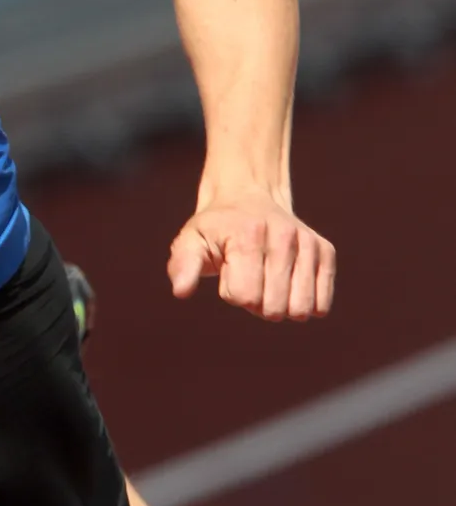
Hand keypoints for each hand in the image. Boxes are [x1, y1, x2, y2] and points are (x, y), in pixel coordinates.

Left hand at [167, 191, 334, 319]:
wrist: (248, 195)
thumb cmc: (216, 227)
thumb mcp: (191, 240)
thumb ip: (183, 266)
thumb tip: (180, 292)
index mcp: (248, 235)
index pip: (244, 297)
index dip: (232, 293)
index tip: (230, 271)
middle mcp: (283, 236)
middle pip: (272, 309)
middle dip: (256, 303)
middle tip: (250, 276)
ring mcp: (308, 243)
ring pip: (299, 310)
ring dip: (280, 306)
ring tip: (268, 280)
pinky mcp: (326, 251)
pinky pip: (321, 305)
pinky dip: (303, 304)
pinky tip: (289, 284)